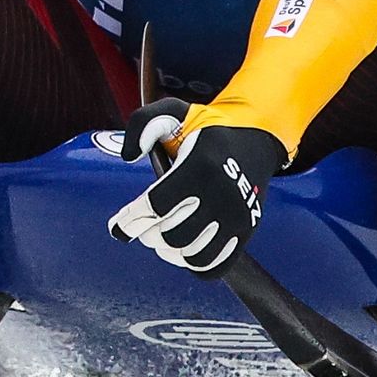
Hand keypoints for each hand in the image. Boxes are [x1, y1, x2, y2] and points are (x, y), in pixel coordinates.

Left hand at [109, 97, 286, 276]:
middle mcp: (221, 193)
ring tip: (164, 240)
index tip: (119, 227)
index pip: (155, 206)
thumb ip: (142, 125)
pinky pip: (217, 265)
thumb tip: (129, 156)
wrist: (257, 136)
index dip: (131, 220)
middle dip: (149, 235)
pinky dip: (196, 265)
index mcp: (199, 165)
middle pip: (170, 235)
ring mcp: (237, 215)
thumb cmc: (207, 127)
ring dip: (171, 252)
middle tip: (144, 228)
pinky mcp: (247, 230)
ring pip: (192, 255)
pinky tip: (186, 251)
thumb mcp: (172, 112)